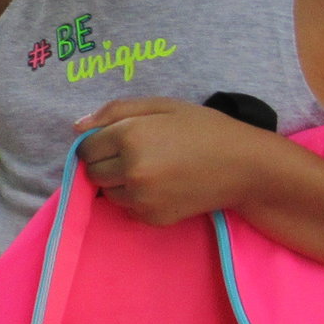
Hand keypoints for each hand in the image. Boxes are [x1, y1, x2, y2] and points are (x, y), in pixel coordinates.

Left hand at [73, 96, 276, 225]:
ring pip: (107, 192)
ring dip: (118, 182)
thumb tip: (78, 127)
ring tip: (152, 169)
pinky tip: (161, 186)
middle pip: (92, 172)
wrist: (245, 167)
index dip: (99, 143)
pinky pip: (126, 208)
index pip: (86, 148)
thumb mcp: (162, 106)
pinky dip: (135, 199)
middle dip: (106, 163)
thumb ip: (115, 111)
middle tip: (137, 154)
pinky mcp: (152, 218)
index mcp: (129, 136)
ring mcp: (141, 197)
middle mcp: (131, 169)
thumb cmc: (204, 129)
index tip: (119, 140)